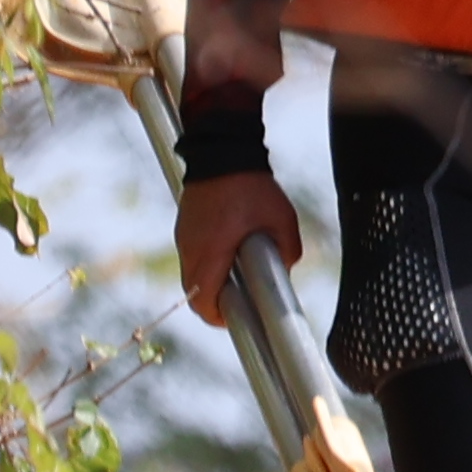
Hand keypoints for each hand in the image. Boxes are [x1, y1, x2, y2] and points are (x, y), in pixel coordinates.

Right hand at [175, 172, 304, 327]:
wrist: (223, 152)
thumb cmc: (253, 188)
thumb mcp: (283, 220)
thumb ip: (287, 252)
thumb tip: (285, 273)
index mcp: (212, 252)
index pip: (204, 302)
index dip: (220, 317)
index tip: (239, 319)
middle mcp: (191, 249)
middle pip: (194, 295)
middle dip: (215, 305)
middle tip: (241, 304)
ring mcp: (184, 238)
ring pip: (191, 278)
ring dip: (211, 285)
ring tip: (237, 281)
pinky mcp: (184, 229)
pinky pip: (192, 259)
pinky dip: (206, 267)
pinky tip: (228, 258)